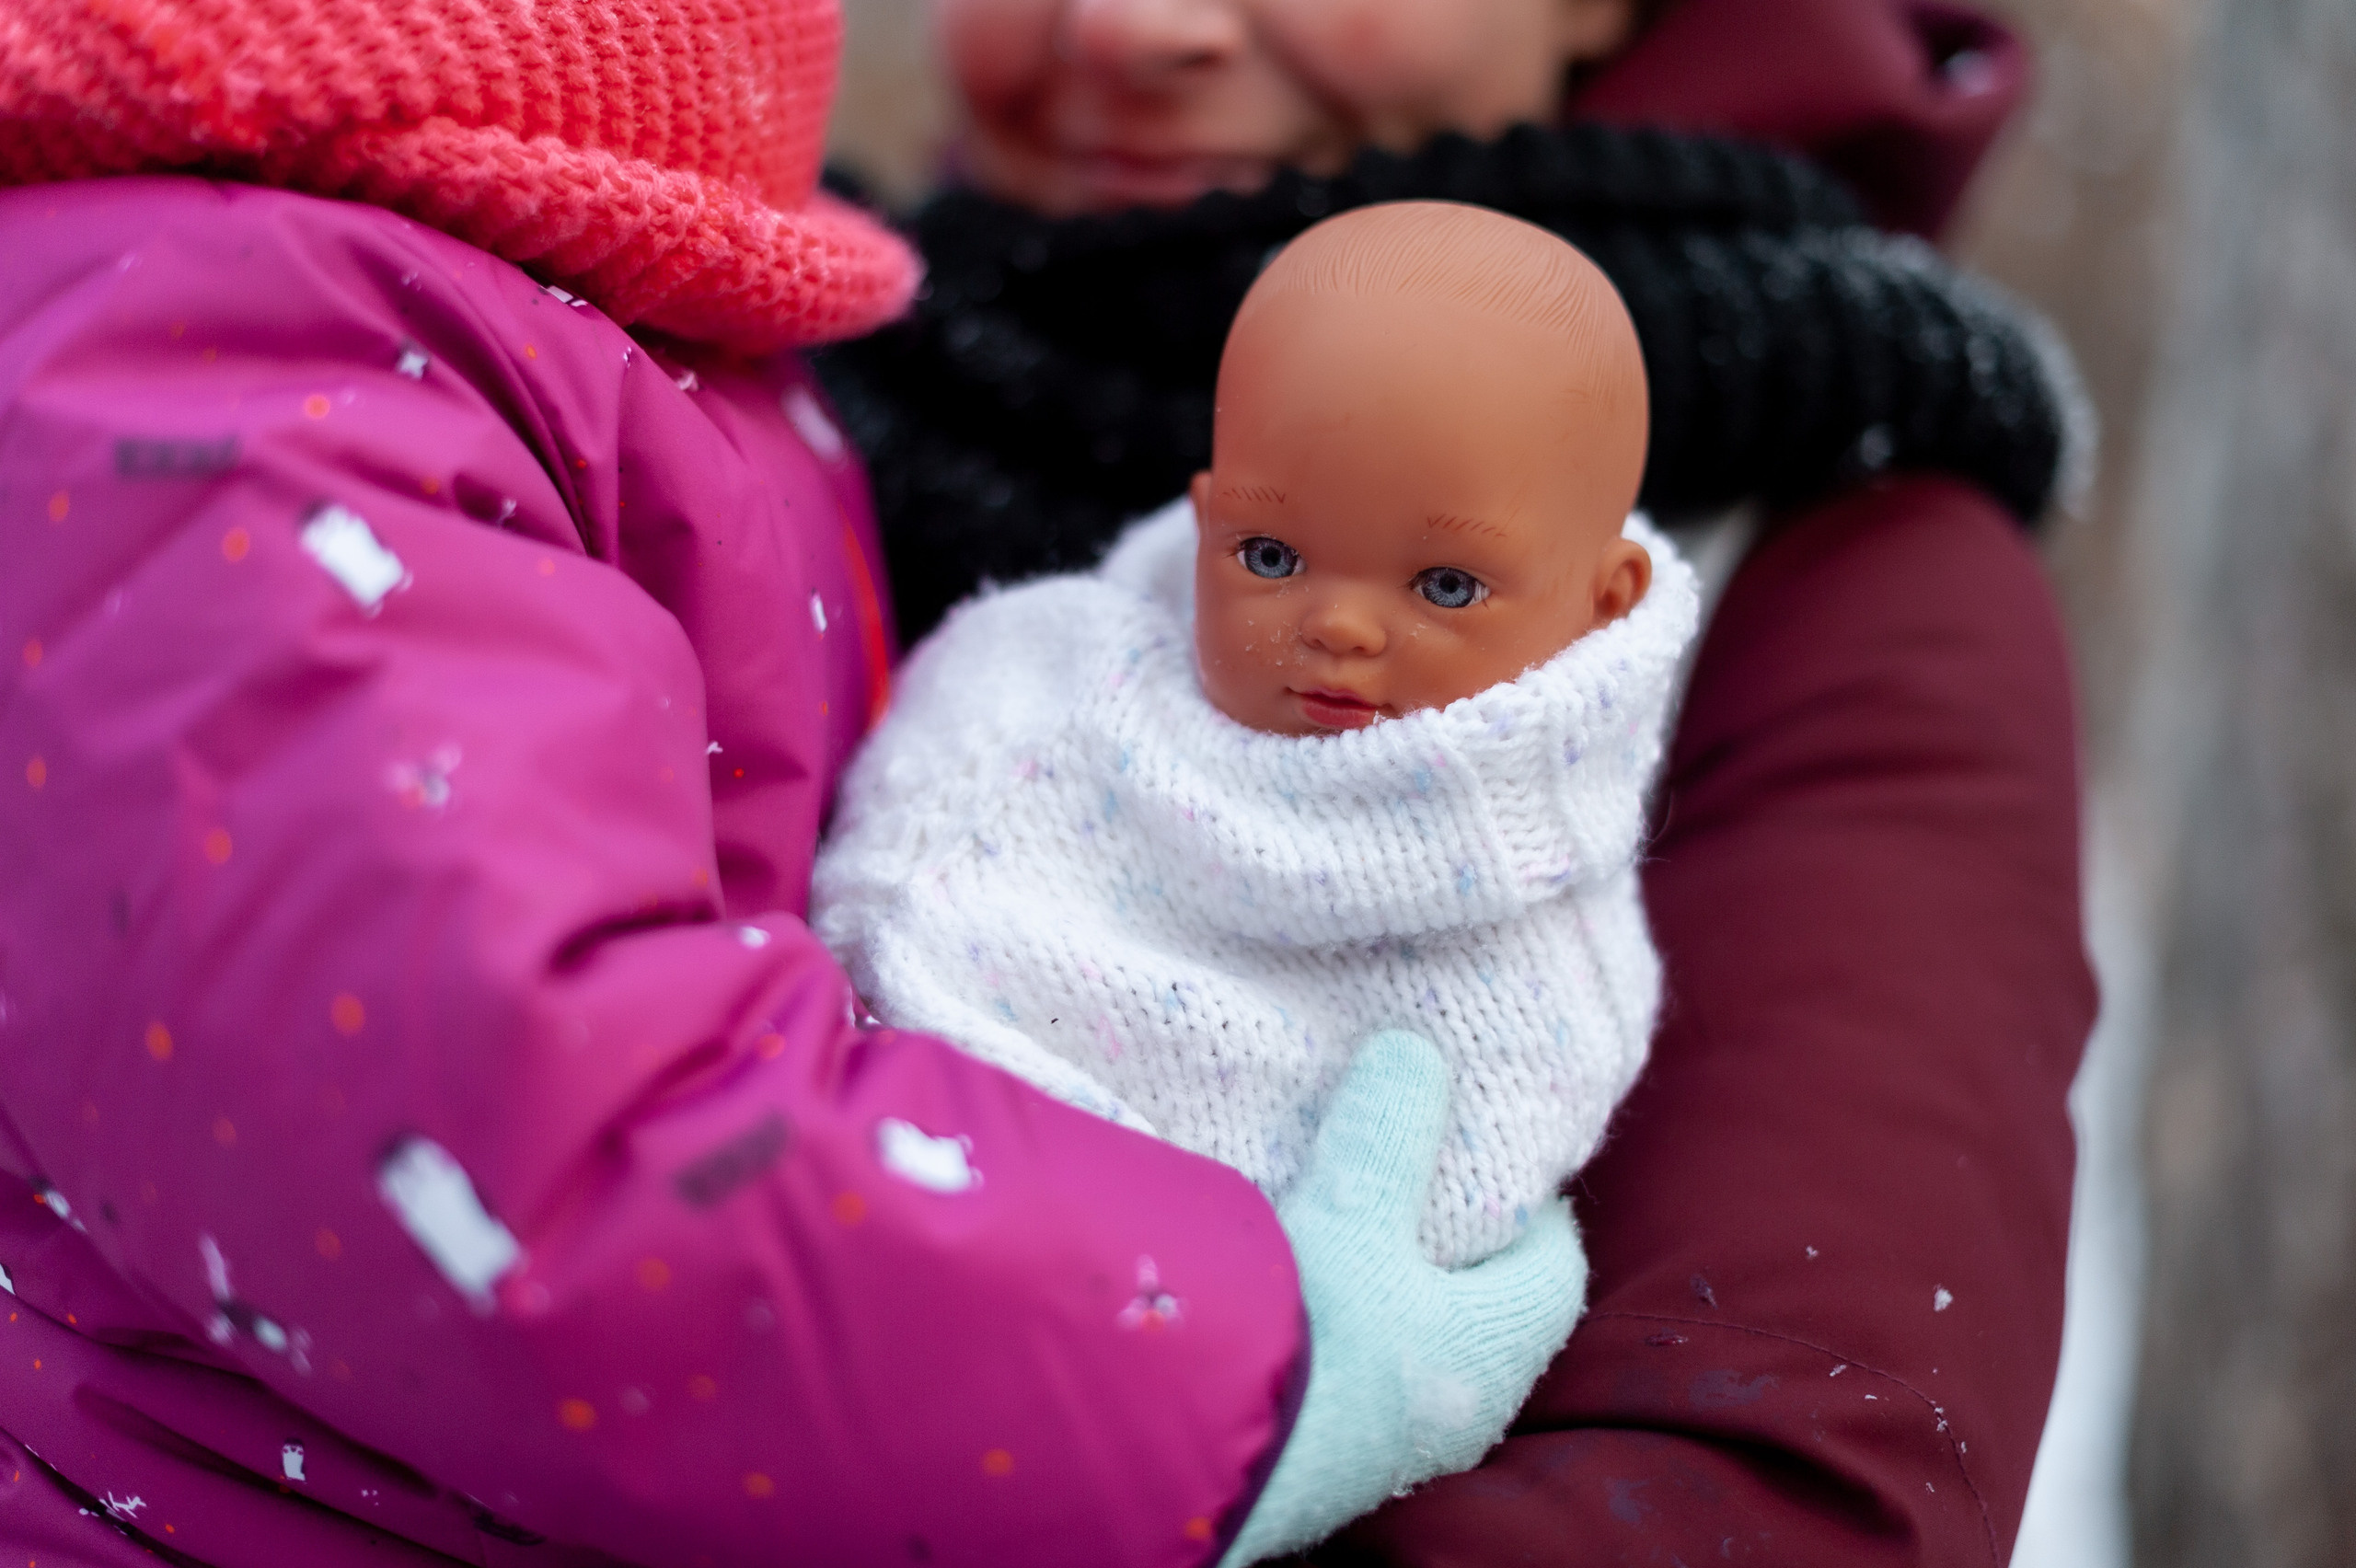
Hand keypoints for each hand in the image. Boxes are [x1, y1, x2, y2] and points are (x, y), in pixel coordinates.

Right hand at [1219, 1031, 1587, 1566]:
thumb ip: (1389, 1128)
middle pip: (1486, 1304)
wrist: (1216, 1459)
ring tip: (1351, 1223)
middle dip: (1459, 1242)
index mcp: (1501, 1346)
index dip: (1534, 1203)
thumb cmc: (1316, 1334)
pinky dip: (1346, 1325)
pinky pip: (1361, 1373)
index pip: (1555, 1265)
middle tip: (1419, 1175)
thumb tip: (1415, 1050)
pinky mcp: (1330, 1451)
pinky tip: (1299, 1287)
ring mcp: (1398, 1436)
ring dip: (1395, 1288)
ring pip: (1420, 1342)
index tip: (1498, 1153)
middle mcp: (1466, 1405)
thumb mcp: (1355, 1209)